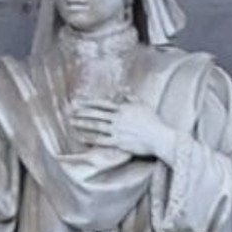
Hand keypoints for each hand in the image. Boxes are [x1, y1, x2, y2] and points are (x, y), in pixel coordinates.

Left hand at [66, 96, 189, 164]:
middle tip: (70, 111)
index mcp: (123, 109)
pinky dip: (90, 138)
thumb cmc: (154, 122)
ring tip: (71, 122)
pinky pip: (101, 140)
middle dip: (81, 112)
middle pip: (96, 114)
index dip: (88, 102)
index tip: (78, 101)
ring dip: (82, 124)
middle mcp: (118, 119)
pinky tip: (81, 137)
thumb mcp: (143, 105)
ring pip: (96, 126)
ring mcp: (117, 131)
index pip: (102, 104)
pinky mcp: (119, 142)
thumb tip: (123, 89)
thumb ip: (131, 97)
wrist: (161, 138)